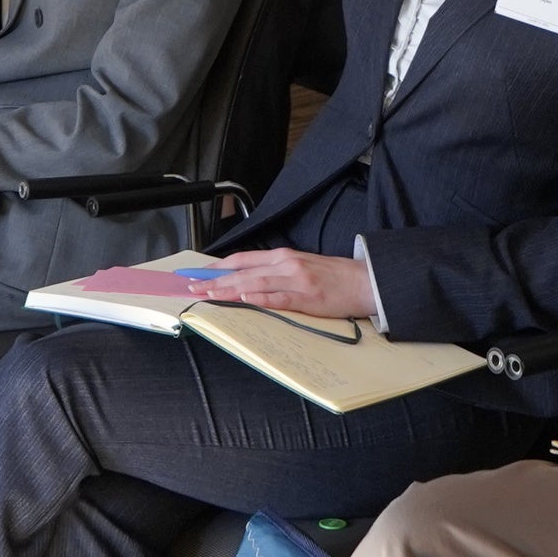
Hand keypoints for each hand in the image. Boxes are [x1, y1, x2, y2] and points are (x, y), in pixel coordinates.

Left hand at [195, 249, 378, 320]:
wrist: (364, 281)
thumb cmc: (333, 277)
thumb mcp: (301, 266)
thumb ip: (276, 271)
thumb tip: (248, 280)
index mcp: (284, 256)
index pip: (243, 259)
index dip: (218, 266)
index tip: (198, 273)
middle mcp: (287, 264)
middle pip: (243, 271)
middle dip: (215, 279)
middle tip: (193, 286)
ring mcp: (296, 280)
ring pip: (255, 283)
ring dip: (228, 289)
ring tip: (208, 295)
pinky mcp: (307, 297)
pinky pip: (278, 298)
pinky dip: (259, 299)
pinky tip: (242, 300)